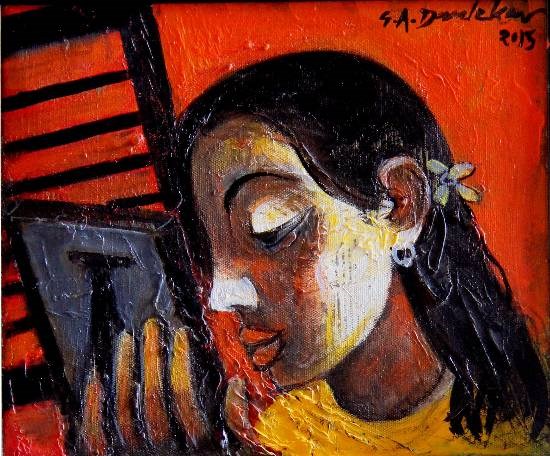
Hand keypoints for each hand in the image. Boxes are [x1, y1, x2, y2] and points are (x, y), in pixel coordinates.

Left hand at [78, 318, 271, 454]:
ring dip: (123, 371)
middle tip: (151, 328)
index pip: (184, 398)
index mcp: (194, 450)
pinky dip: (91, 405)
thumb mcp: (236, 452)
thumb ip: (238, 424)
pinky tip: (96, 378)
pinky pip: (93, 434)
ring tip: (125, 341)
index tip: (180, 335)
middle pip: (152, 398)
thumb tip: (237, 385)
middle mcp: (161, 454)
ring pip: (122, 410)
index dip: (181, 363)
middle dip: (151, 357)